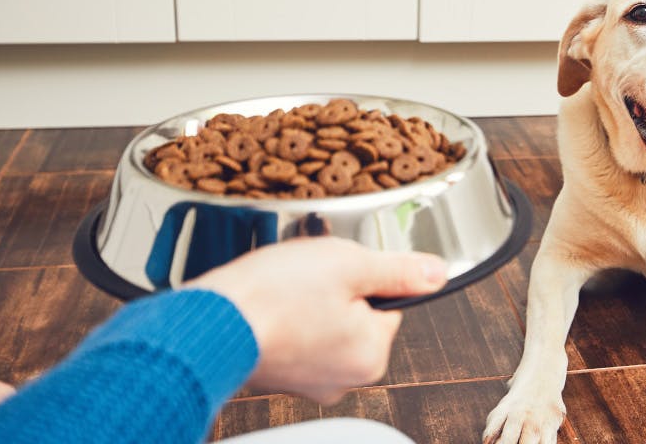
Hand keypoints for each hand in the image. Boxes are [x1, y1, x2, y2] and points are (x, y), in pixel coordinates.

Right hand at [187, 237, 446, 403]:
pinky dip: (284, 320)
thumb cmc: (273, 295)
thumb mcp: (350, 264)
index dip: (362, 279)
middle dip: (335, 293)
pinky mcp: (279, 375)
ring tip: (284, 291)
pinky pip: (295, 338)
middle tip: (306, 279)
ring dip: (308, 305)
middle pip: (356, 317)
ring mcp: (308, 381)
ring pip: (324, 326)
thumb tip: (437, 274)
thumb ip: (399, 271)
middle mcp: (344, 378)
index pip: (387, 306)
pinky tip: (269, 306)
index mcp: (371, 355)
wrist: (208, 319)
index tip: (336, 271)